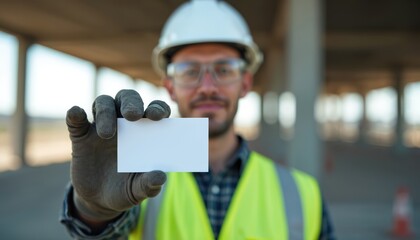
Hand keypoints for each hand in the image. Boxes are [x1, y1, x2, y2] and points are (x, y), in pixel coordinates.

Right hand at [66, 89, 170, 221]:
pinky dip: (75, 114)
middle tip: (134, 115)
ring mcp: (101, 127)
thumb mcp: (138, 190)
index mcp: (146, 131)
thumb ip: (149, 184)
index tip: (158, 116)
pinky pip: (76, 120)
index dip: (158, 108)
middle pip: (128, 98)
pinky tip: (76, 113)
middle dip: (131, 103)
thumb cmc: (126, 188)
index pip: (155, 110)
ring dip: (106, 112)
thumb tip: (160, 177)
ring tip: (107, 134)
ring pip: (104, 103)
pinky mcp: (81, 136)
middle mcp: (125, 123)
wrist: (100, 201)